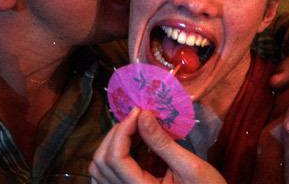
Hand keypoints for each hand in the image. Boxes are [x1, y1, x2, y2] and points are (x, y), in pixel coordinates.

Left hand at [89, 108, 226, 183]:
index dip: (123, 130)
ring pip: (98, 171)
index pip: (115, 159)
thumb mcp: (189, 166)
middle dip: (115, 134)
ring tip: (133, 130)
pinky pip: (106, 178)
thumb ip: (162, 142)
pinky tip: (130, 146)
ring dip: (111, 145)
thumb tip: (142, 115)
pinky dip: (111, 158)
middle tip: (136, 118)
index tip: (139, 111)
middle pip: (101, 163)